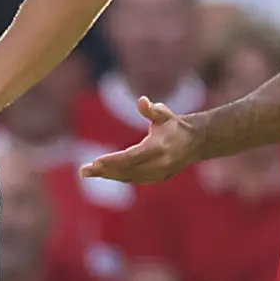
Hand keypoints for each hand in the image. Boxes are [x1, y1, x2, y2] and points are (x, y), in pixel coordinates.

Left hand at [82, 97, 201, 187]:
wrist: (197, 141)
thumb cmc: (174, 125)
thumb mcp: (165, 114)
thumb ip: (152, 109)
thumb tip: (142, 101)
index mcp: (160, 147)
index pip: (131, 157)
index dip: (113, 161)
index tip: (95, 162)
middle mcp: (160, 163)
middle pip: (127, 170)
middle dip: (104, 171)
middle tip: (83, 171)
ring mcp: (160, 173)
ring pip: (130, 177)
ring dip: (108, 175)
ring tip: (88, 172)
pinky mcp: (160, 178)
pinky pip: (135, 179)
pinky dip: (119, 177)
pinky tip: (104, 173)